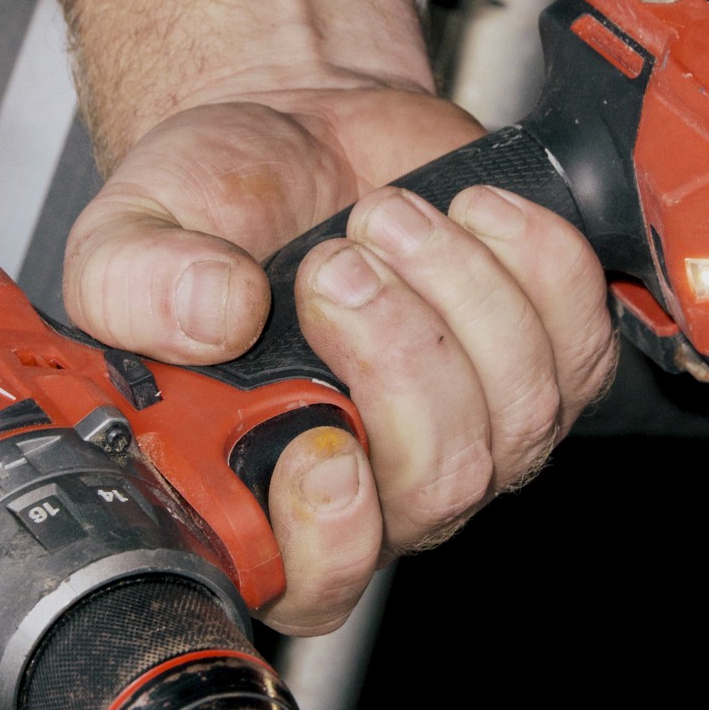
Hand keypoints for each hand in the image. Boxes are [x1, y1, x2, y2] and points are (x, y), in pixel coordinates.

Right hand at [63, 77, 616, 631]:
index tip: (325, 444)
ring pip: (521, 412)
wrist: (298, 126)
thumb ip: (132, 282)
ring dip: (459, 290)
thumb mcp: (127, 229)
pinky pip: (581, 343)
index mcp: (258, 483)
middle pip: (439, 486)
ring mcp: (474, 429)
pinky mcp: (546, 362)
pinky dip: (535, 260)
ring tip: (386, 215)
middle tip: (336, 265)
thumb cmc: (216, 203)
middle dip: (401, 357)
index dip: (333, 535)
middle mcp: (377, 480)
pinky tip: (470, 214)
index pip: (316, 583)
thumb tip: (210, 316)